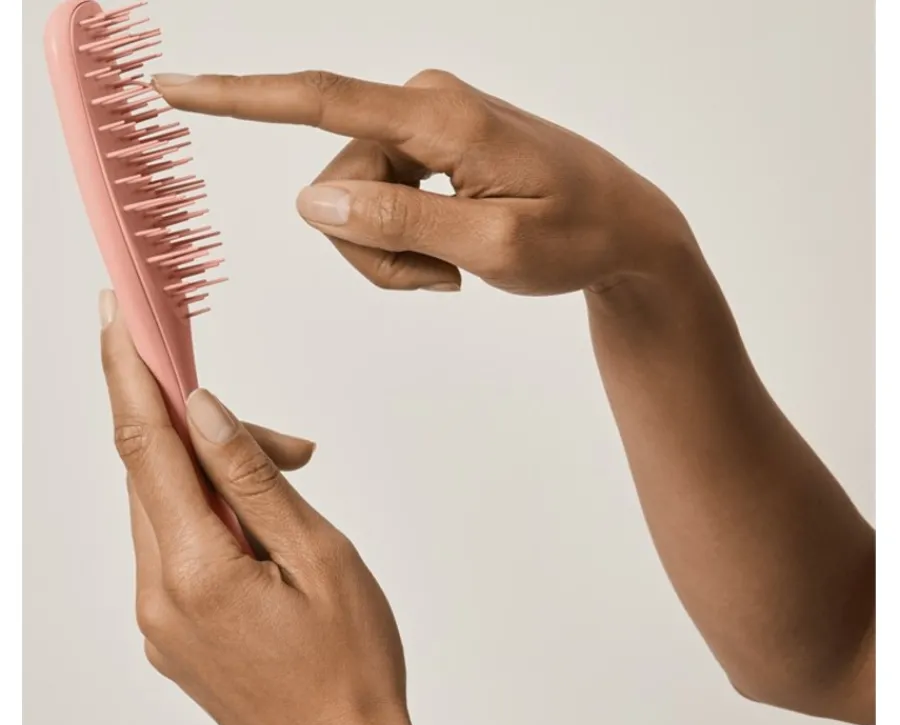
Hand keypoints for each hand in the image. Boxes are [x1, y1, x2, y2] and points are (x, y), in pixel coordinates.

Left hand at [100, 289, 419, 724]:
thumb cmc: (354, 665)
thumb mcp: (319, 556)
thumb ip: (252, 480)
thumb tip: (204, 412)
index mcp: (194, 572)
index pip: (146, 445)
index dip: (129, 372)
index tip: (116, 315)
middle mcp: (157, 598)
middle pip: (157, 477)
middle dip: (208, 436)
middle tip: (290, 444)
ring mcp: (159, 625)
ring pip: (167, 515)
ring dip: (216, 483)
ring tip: (293, 492)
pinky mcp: (173, 640)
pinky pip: (175, 555)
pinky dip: (212, 523)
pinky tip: (263, 537)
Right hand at [153, 70, 699, 296]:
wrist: (624, 226)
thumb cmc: (578, 235)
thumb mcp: (496, 247)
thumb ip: (401, 223)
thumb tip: (310, 203)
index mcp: (440, 118)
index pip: (320, 101)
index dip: (239, 98)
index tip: (170, 87)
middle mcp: (424, 107)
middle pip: (336, 189)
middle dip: (374, 252)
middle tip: (442, 280)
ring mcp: (425, 127)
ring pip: (355, 206)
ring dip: (394, 254)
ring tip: (454, 269)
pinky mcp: (431, 148)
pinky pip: (381, 203)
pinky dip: (407, 245)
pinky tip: (454, 254)